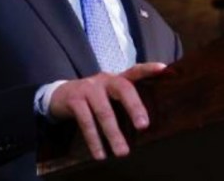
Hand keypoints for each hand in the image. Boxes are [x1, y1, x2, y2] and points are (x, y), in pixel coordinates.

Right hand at [48, 62, 166, 159]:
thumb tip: (147, 124)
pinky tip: (100, 154)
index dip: (148, 69)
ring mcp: (89, 88)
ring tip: (122, 152)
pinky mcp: (75, 100)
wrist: (60, 95)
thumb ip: (125, 100)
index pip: (135, 71)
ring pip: (104, 111)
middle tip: (143, 126)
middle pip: (123, 88)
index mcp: (117, 78)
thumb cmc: (94, 97)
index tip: (163, 68)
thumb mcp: (109, 93)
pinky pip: (86, 121)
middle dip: (134, 106)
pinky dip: (94, 140)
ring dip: (113, 133)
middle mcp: (104, 79)